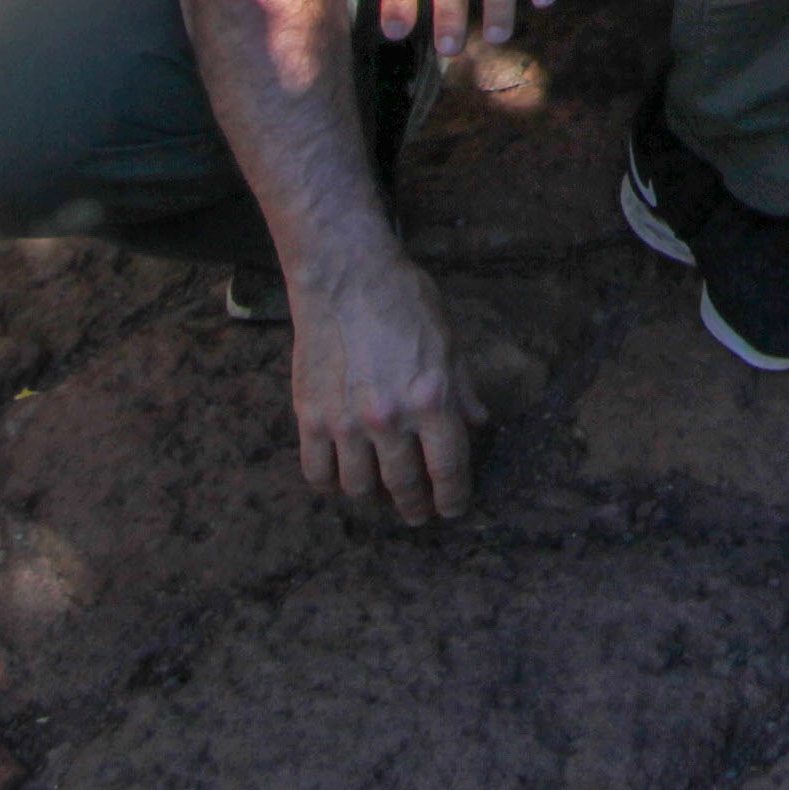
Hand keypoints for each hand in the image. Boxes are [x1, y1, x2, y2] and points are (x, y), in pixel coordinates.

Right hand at [285, 248, 484, 520]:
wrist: (345, 276)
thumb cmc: (404, 301)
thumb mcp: (449, 342)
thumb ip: (462, 390)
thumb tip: (478, 424)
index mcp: (431, 400)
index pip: (448, 469)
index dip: (454, 497)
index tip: (454, 508)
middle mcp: (388, 419)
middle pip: (405, 486)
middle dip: (416, 506)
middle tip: (420, 512)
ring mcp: (345, 422)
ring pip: (359, 487)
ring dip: (374, 498)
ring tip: (381, 495)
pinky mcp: (310, 416)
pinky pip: (317, 472)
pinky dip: (332, 485)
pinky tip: (343, 480)